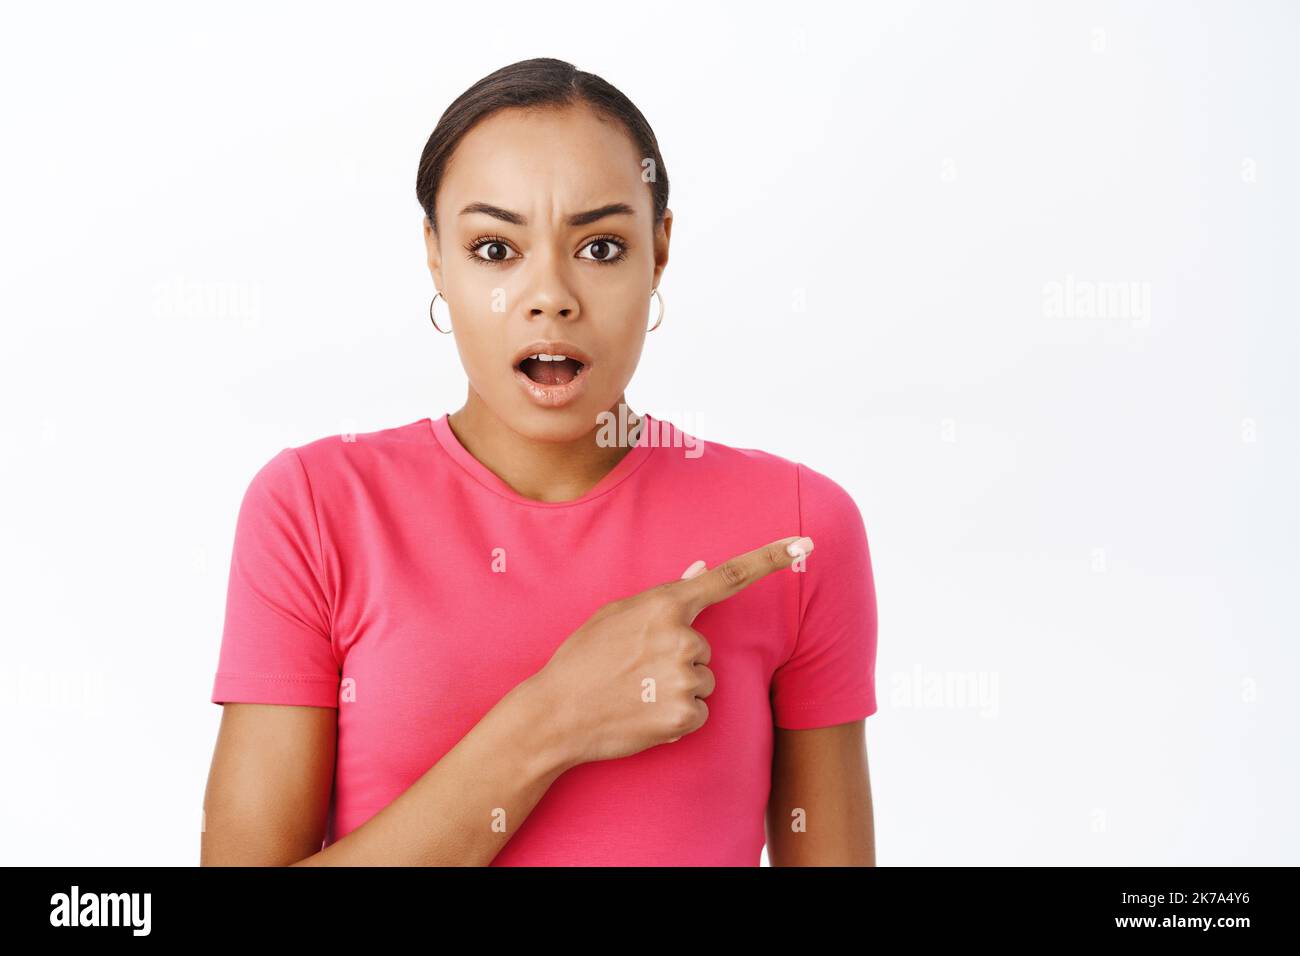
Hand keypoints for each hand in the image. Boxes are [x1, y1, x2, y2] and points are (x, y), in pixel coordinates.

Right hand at [533, 534, 814, 766]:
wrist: (554, 714)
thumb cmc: (582, 659)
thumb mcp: (616, 614)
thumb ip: (665, 595)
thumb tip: (701, 570)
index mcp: (665, 605)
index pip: (728, 577)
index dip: (770, 558)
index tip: (805, 544)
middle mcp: (682, 638)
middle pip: (705, 649)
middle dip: (678, 660)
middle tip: (634, 671)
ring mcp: (684, 677)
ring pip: (703, 682)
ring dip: (676, 690)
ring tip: (635, 693)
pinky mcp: (684, 715)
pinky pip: (699, 714)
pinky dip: (676, 719)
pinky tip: (643, 714)